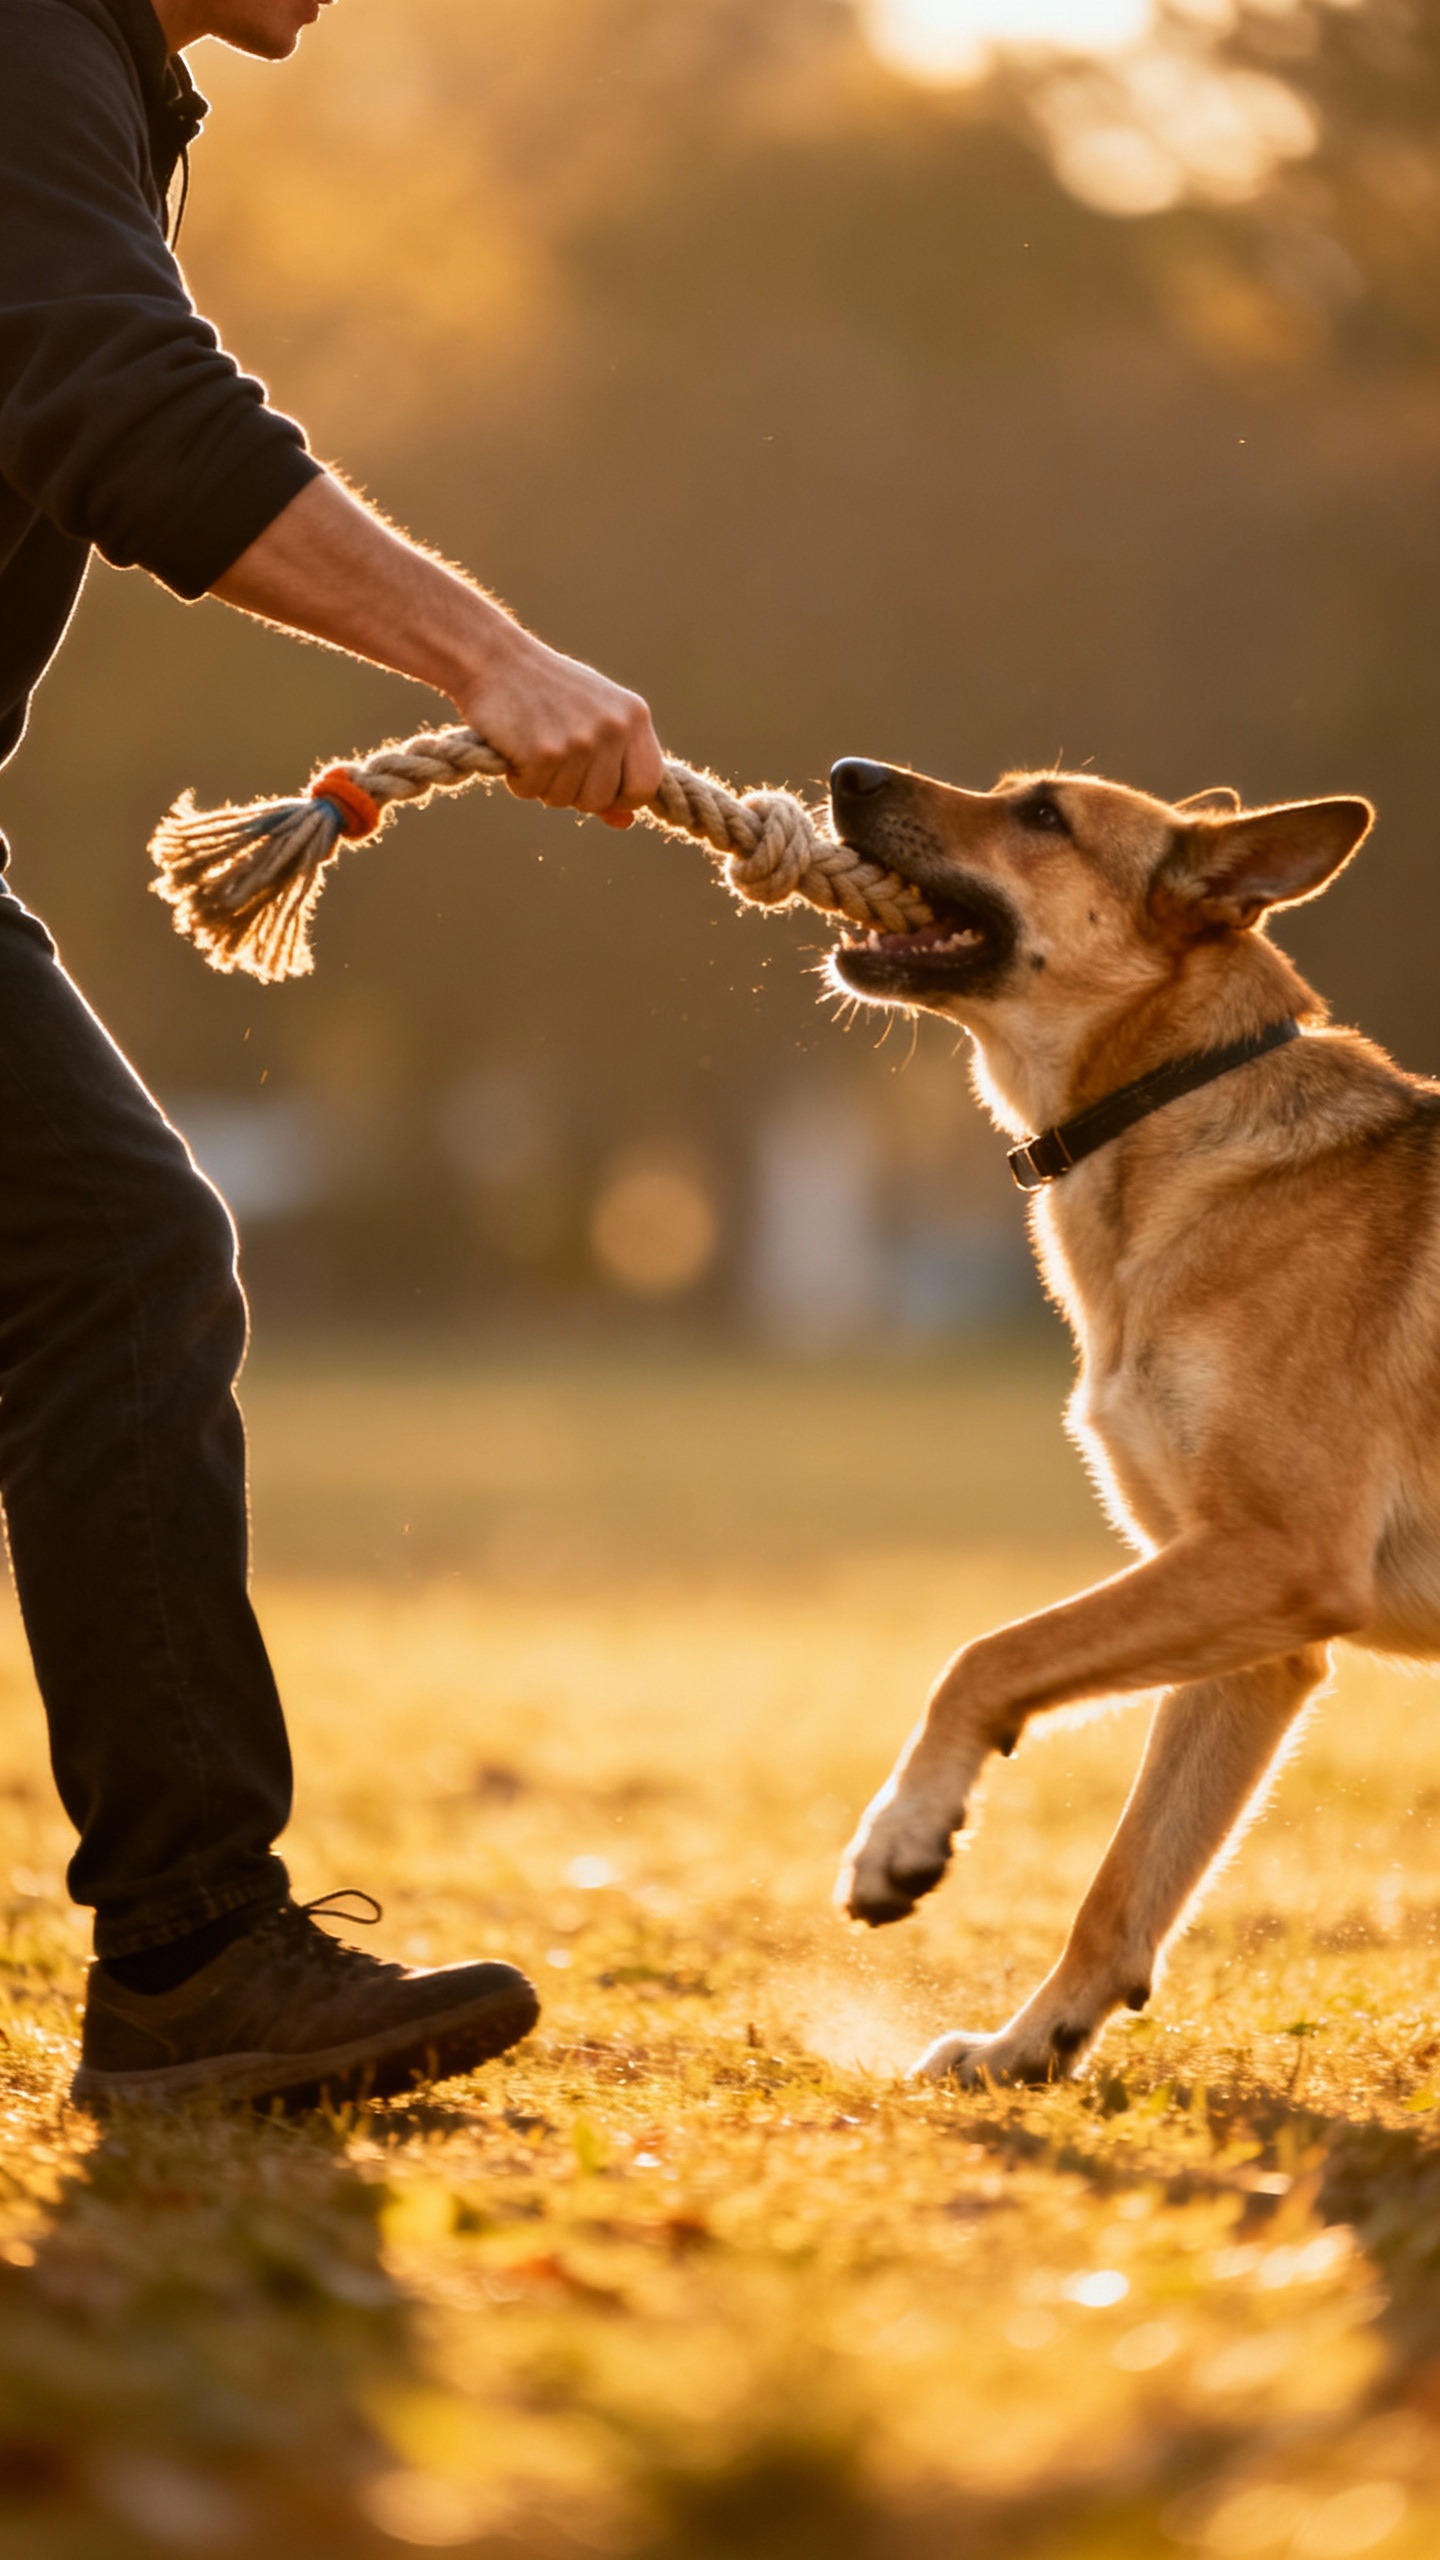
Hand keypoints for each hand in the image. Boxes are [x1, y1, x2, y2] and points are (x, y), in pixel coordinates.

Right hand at [455, 620, 664, 829]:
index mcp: (634, 717)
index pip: (646, 785)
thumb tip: (625, 822)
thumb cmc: (546, 690)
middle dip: (573, 792)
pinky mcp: (543, 752)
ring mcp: (579, 741)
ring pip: (564, 801)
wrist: (494, 658)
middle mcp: (613, 728)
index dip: (621, 797)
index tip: (599, 788)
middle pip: (601, 800)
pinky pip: (531, 792)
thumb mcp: (592, 718)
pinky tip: (514, 746)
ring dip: (542, 784)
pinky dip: (517, 778)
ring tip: (532, 744)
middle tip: (553, 757)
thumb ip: (614, 767)